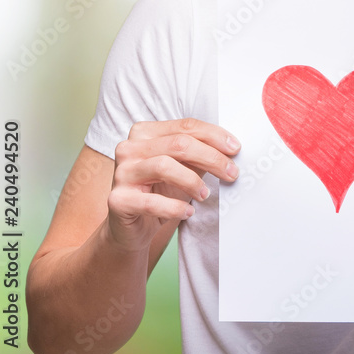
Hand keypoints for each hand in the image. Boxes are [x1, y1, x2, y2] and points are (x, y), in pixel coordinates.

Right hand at [106, 118, 239, 251]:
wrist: (132, 227)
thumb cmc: (161, 191)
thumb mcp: (184, 167)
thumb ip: (200, 154)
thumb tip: (231, 148)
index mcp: (145, 132)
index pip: (186, 126)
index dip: (215, 136)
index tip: (236, 149)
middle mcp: (129, 148)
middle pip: (179, 144)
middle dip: (211, 158)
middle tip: (232, 173)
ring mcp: (121, 173)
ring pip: (164, 166)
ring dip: (192, 181)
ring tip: (205, 194)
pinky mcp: (117, 200)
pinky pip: (151, 201)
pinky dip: (175, 207)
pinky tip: (188, 212)